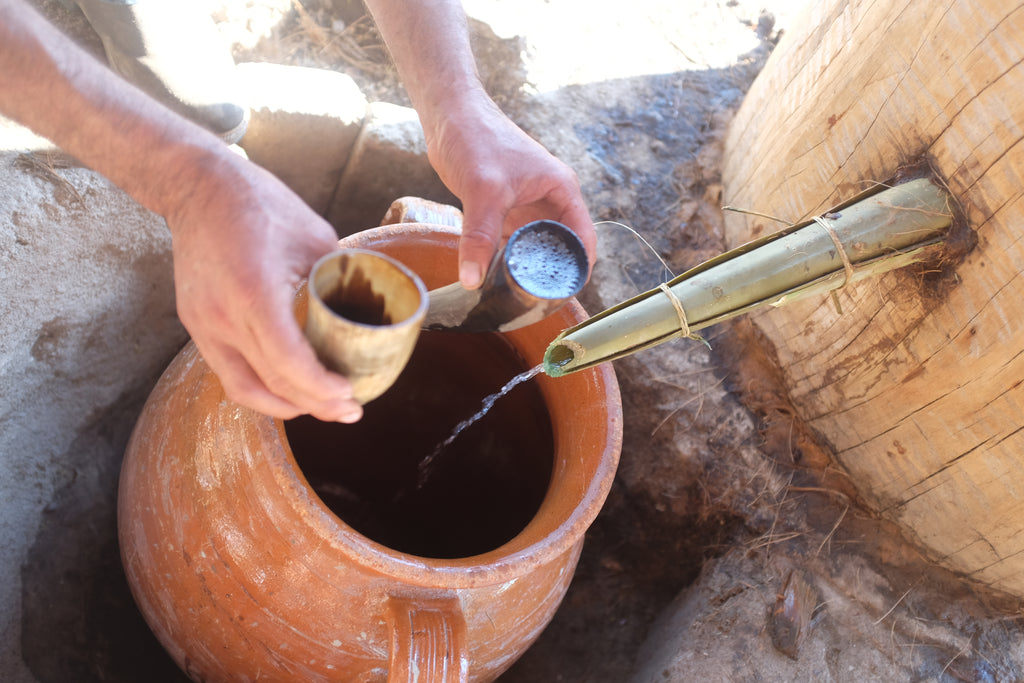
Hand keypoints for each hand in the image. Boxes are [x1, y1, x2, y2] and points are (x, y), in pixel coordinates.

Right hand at [166, 154, 363, 422]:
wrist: (198, 186)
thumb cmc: (260, 204)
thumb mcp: (316, 236)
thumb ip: (341, 277)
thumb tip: (374, 308)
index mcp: (255, 292)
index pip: (288, 362)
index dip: (320, 388)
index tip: (350, 395)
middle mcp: (222, 316)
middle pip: (270, 383)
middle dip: (314, 406)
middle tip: (349, 411)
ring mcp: (202, 325)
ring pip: (244, 389)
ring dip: (285, 406)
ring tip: (321, 408)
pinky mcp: (195, 325)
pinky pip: (228, 372)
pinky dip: (261, 388)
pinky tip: (289, 390)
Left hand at [425, 94, 596, 288]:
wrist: (449, 115)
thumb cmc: (475, 138)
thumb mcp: (482, 191)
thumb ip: (479, 236)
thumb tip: (473, 280)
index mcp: (561, 190)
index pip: (584, 240)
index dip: (577, 270)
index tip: (560, 297)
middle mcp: (551, 200)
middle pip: (562, 247)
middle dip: (550, 274)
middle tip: (533, 303)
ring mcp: (528, 205)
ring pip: (536, 246)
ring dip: (528, 268)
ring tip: (515, 297)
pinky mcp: (506, 209)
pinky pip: (514, 242)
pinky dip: (508, 259)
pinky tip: (495, 278)